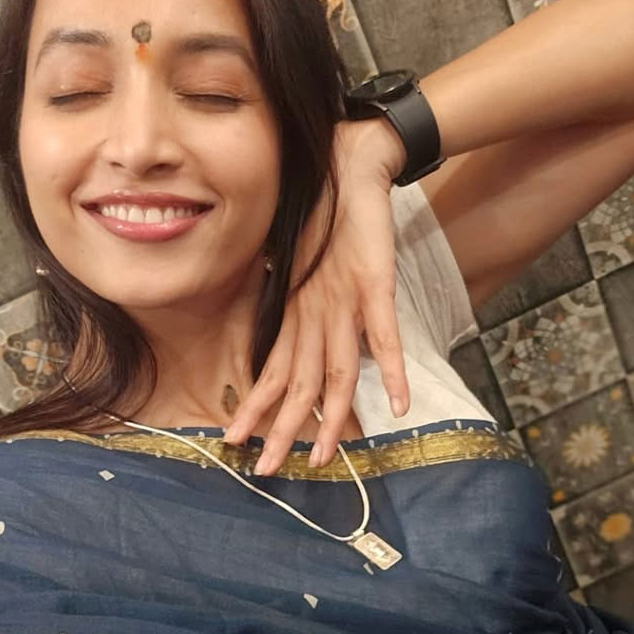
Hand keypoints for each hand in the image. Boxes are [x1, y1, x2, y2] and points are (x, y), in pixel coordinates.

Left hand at [223, 117, 409, 474]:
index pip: (272, 370)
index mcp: (294, 311)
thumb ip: (305, 309)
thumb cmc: (324, 215)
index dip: (257, 408)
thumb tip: (301, 344)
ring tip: (325, 459)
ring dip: (331, 419)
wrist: (347, 162)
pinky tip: (396, 407)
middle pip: (296, 384)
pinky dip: (392, 371)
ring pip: (334, 372)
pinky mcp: (374, 284)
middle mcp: (313, 313)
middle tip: (266, 472)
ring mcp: (343, 301)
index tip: (237, 443)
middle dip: (282, 430)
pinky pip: (382, 334)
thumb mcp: (306, 268)